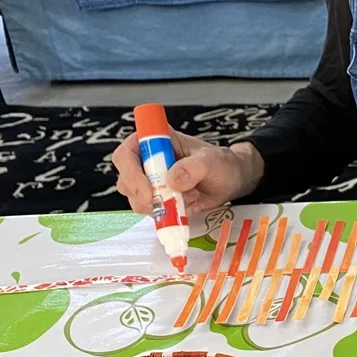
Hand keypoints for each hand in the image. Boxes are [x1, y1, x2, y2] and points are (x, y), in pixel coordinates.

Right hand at [111, 133, 263, 217]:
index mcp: (154, 141)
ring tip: (189, 198)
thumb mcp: (211, 161)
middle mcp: (146, 161)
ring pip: (136, 200)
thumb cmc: (220, 163)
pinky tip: (188, 205)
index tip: (150, 191)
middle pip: (126, 181)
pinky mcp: (158, 199)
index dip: (131, 174)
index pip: (126, 155)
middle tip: (170, 202)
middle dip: (144, 196)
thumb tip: (172, 180)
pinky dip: (168, 215)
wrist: (231, 180)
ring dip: (160, 207)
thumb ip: (193, 167)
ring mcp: (150, 182)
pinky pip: (152, 212)